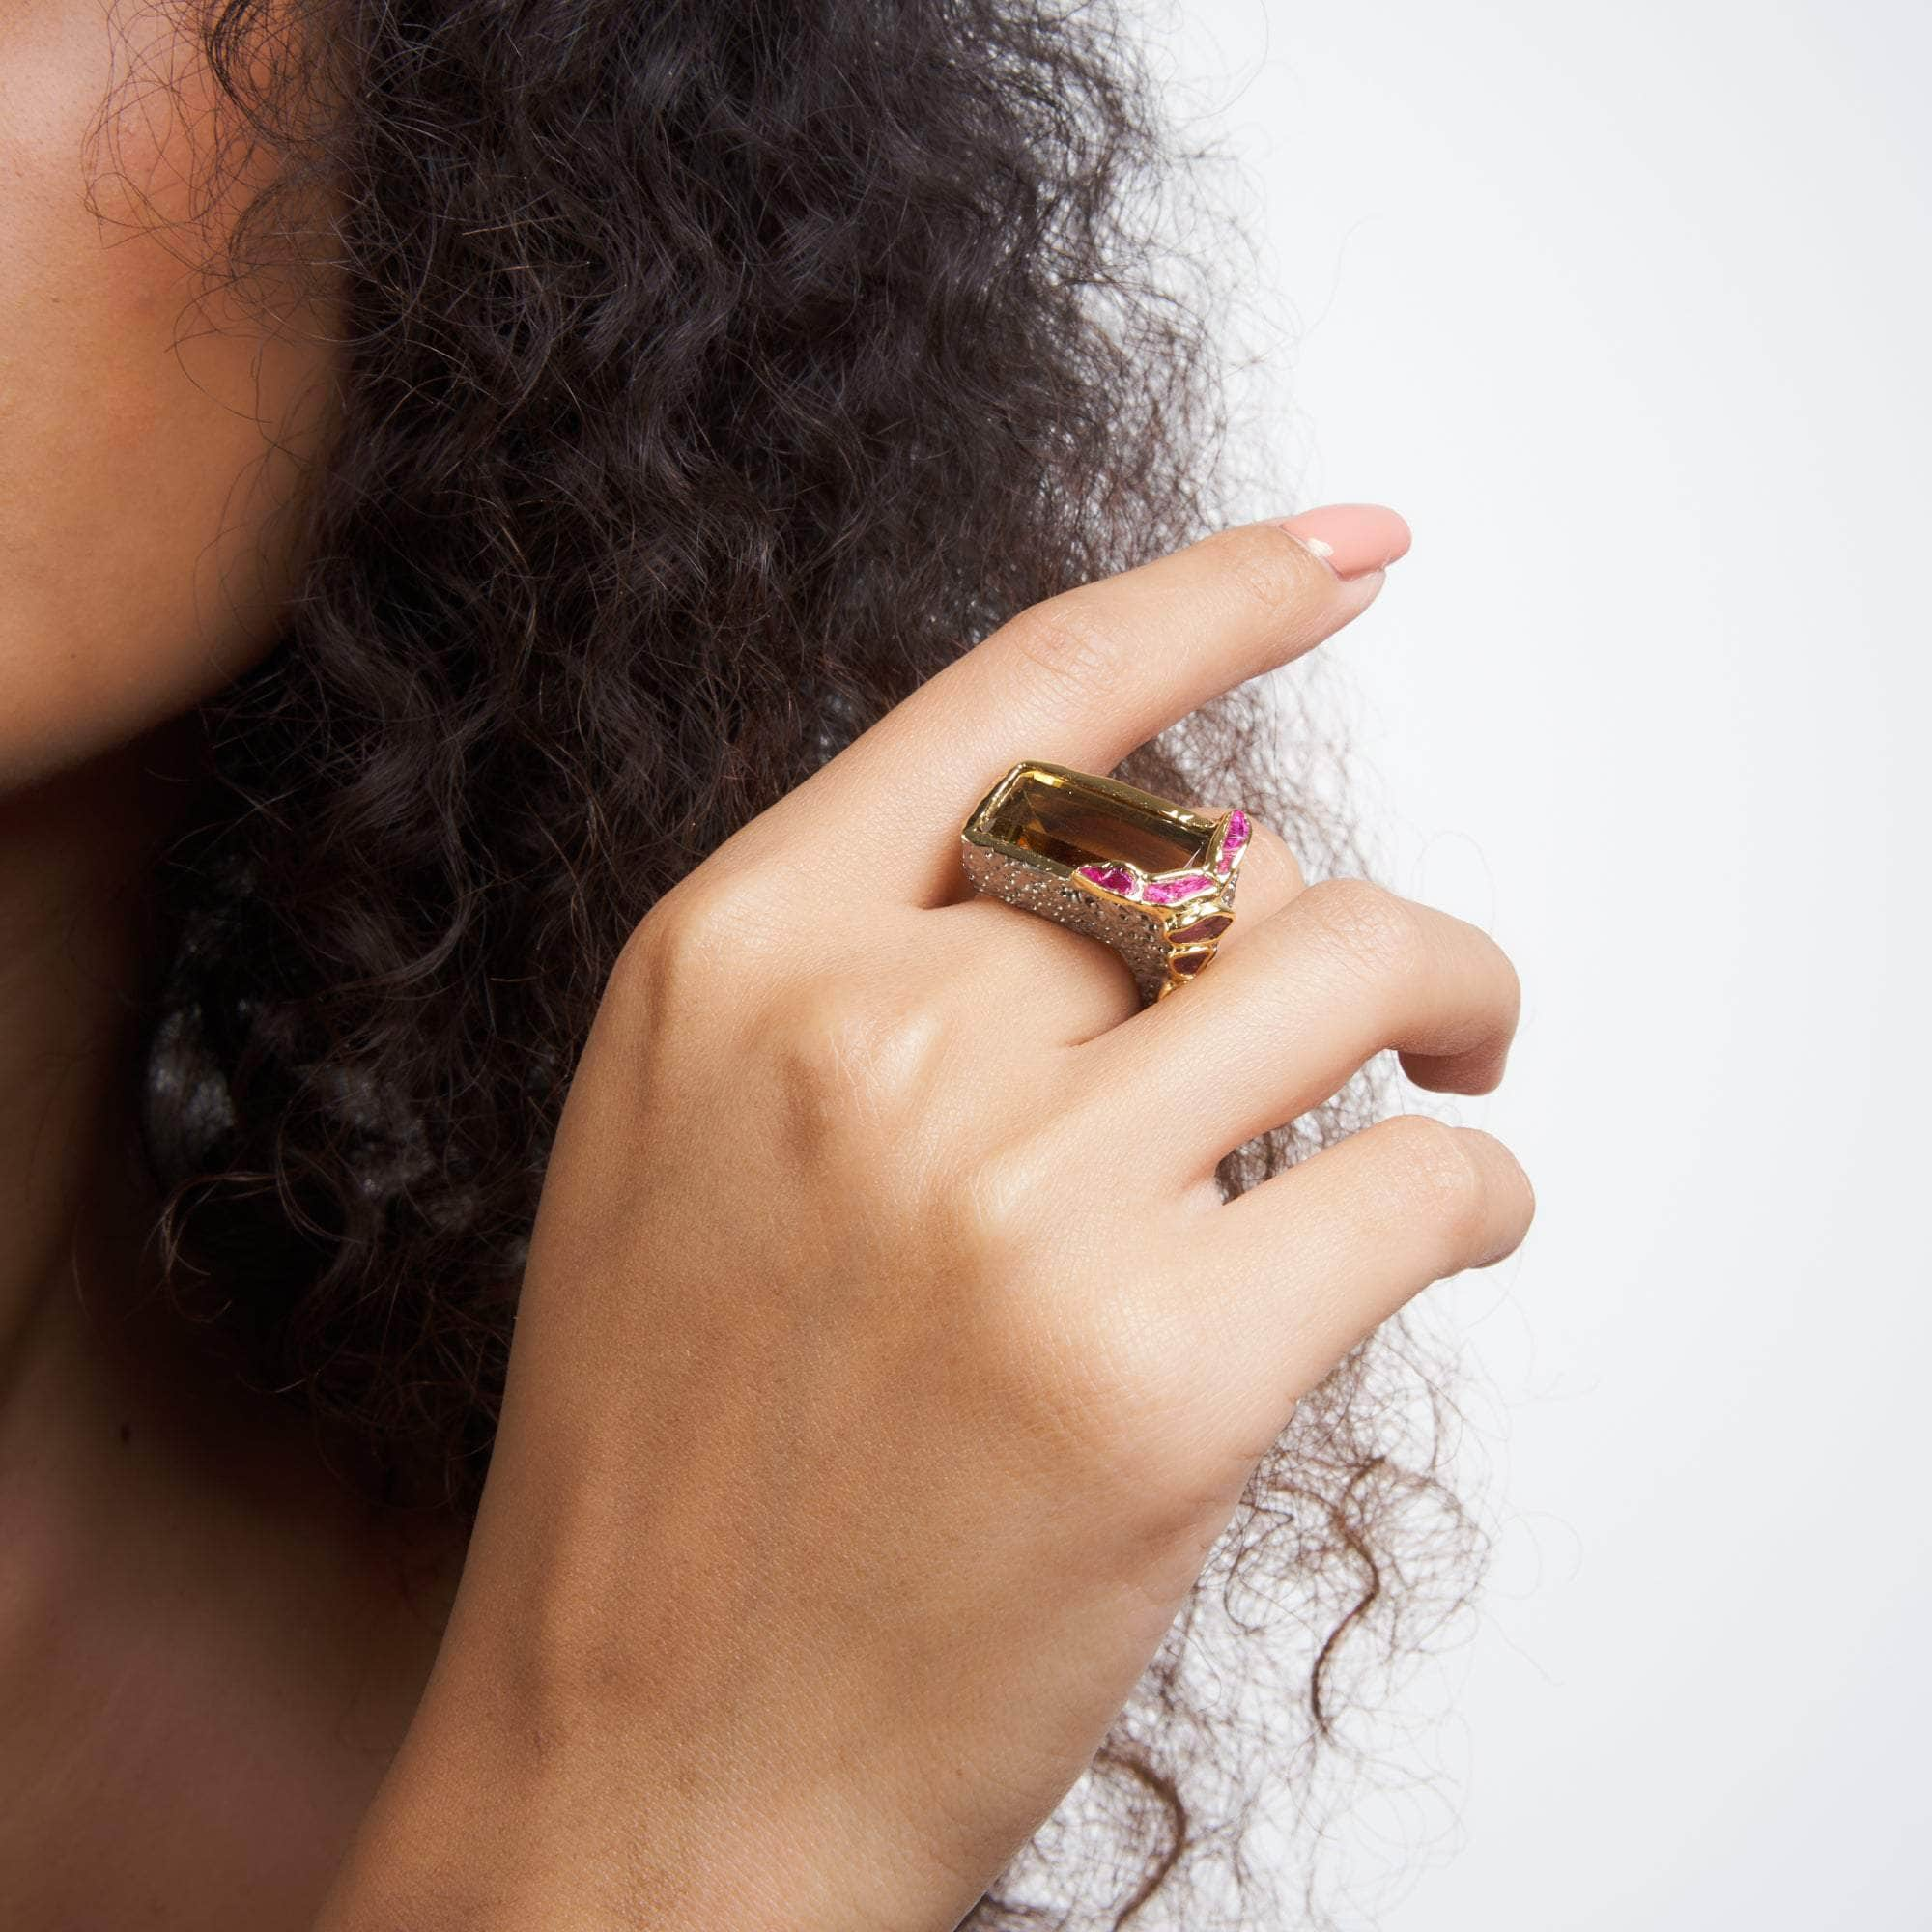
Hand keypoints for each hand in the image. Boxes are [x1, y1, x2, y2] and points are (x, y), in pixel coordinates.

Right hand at [315, 507, 1531, 1931]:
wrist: (649, 1772)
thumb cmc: (682, 1466)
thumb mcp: (709, 1145)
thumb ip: (900, 978)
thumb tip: (1179, 867)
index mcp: (734, 957)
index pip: (1027, 691)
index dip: (1215, 591)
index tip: (1351, 548)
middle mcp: (864, 1038)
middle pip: (1208, 849)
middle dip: (1326, 906)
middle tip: (1398, 988)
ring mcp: (1009, 1201)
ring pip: (1346, 962)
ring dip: (1452, 996)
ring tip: (1465, 1065)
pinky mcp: (1155, 1373)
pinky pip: (1413, 1184)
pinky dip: (1476, 1188)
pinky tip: (1448, 1221)